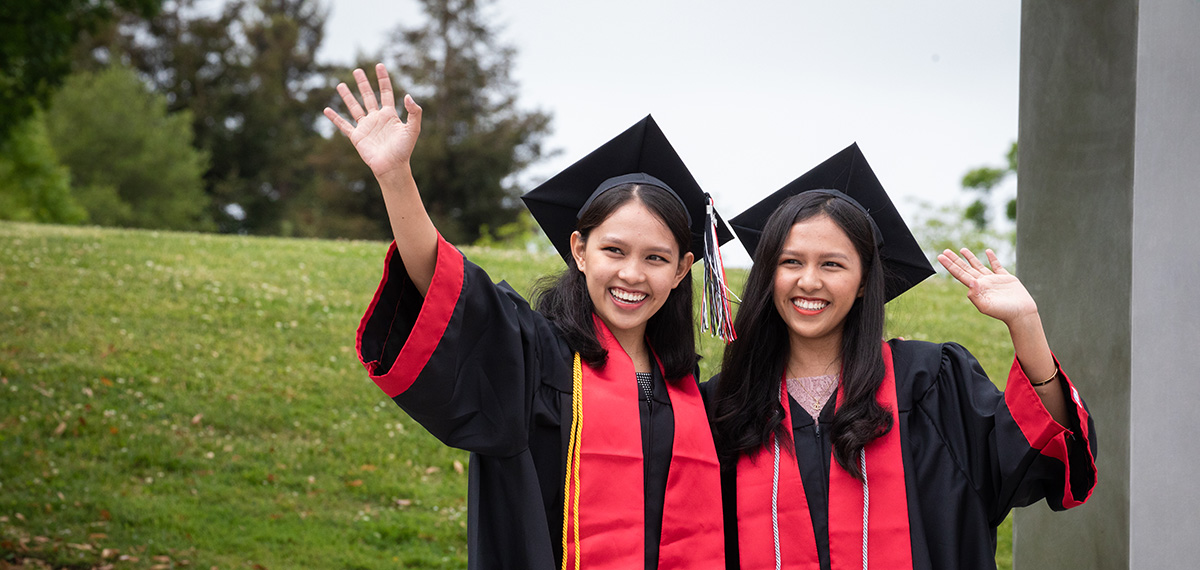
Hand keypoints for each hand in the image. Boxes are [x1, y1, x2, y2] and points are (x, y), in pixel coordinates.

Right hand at [323, 63, 421, 179]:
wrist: (392, 167)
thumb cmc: (404, 150)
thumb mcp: (413, 129)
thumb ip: (414, 112)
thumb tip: (408, 96)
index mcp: (390, 115)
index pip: (385, 92)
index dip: (383, 79)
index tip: (379, 65)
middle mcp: (376, 118)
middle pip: (368, 96)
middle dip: (363, 83)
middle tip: (357, 70)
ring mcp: (366, 127)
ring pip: (354, 107)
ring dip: (347, 96)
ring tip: (340, 85)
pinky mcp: (357, 136)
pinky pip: (343, 125)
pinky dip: (335, 118)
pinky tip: (327, 110)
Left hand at [937, 248, 1037, 324]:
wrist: (1022, 314)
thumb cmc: (1004, 312)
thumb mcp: (986, 306)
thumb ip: (975, 296)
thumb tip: (970, 282)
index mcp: (976, 289)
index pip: (960, 274)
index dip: (950, 265)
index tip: (940, 257)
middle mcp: (983, 283)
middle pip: (966, 268)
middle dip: (955, 260)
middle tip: (945, 251)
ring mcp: (994, 280)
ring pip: (979, 266)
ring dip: (970, 258)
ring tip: (962, 249)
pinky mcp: (1006, 278)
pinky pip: (997, 266)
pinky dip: (992, 258)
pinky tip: (988, 251)